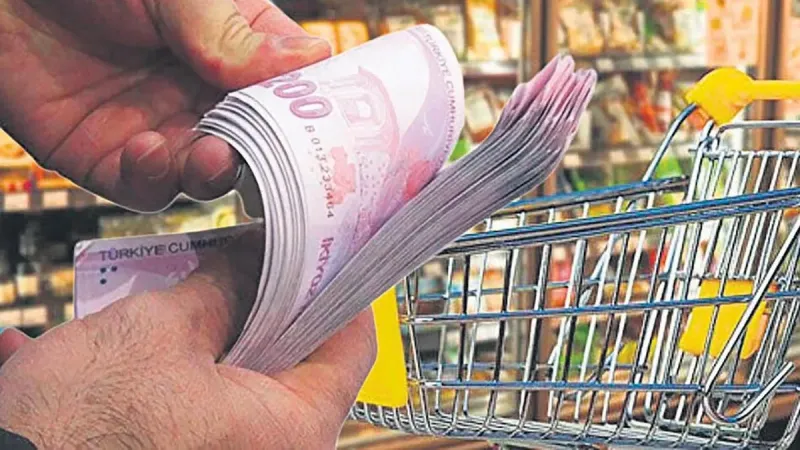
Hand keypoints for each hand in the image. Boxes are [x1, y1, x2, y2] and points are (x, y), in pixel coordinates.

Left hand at [0, 0, 329, 211]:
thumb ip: (234, 33)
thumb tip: (311, 59)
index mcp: (235, 49)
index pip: (291, 90)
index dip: (312, 116)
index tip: (330, 132)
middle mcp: (204, 95)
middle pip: (257, 145)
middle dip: (266, 157)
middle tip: (271, 156)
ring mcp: (163, 130)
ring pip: (208, 176)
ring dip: (214, 173)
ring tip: (211, 155)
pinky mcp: (114, 160)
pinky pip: (148, 188)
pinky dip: (154, 178)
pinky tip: (146, 147)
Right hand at [0, 231, 376, 448]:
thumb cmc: (81, 428)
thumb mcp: (158, 331)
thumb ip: (221, 286)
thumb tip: (254, 255)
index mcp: (291, 429)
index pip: (351, 345)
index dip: (337, 287)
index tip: (323, 250)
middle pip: (299, 359)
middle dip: (271, 303)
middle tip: (254, 257)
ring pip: (250, 378)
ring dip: (224, 330)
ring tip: (198, 286)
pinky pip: (211, 402)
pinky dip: (190, 366)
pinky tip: (151, 331)